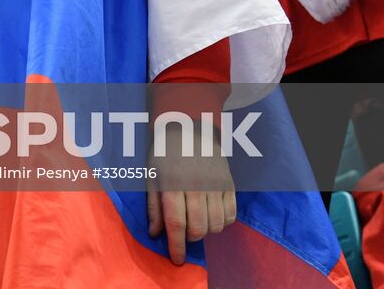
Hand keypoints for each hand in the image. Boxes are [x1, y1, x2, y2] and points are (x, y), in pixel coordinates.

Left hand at [147, 123, 236, 264]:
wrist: (189, 123)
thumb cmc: (163, 150)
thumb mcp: (151, 174)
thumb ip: (154, 205)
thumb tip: (155, 233)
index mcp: (173, 182)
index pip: (176, 223)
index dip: (176, 246)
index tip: (177, 259)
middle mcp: (196, 185)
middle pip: (199, 228)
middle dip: (190, 238)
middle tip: (183, 233)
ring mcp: (216, 183)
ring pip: (216, 224)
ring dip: (206, 231)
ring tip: (196, 221)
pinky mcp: (229, 182)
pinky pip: (231, 214)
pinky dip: (222, 222)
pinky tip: (212, 215)